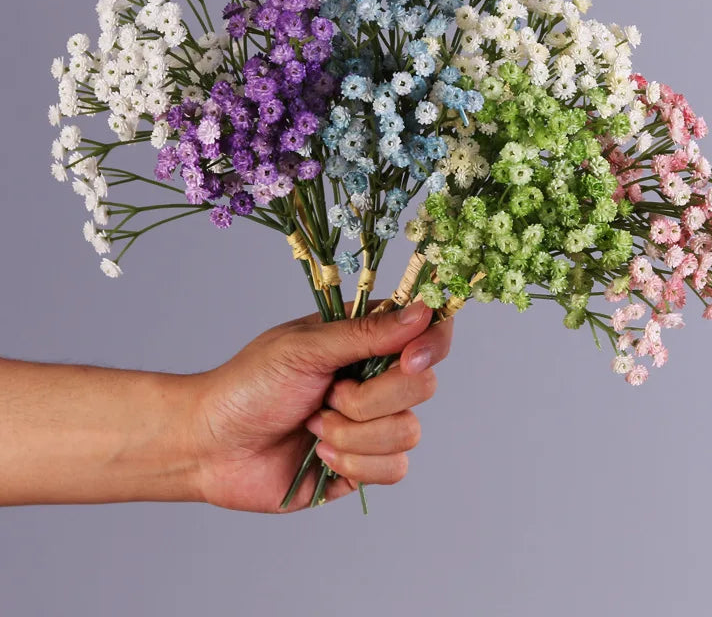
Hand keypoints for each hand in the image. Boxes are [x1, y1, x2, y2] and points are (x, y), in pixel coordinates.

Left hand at [188, 300, 452, 512]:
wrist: (212, 446)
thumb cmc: (249, 384)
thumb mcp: (306, 348)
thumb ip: (366, 333)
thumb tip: (421, 312)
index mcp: (366, 340)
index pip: (427, 332)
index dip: (431, 344)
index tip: (407, 360)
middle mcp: (376, 379)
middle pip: (423, 386)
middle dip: (369, 399)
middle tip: (327, 395)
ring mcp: (373, 424)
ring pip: (409, 431)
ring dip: (353, 434)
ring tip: (314, 427)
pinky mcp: (365, 466)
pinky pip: (394, 468)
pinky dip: (354, 464)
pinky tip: (321, 455)